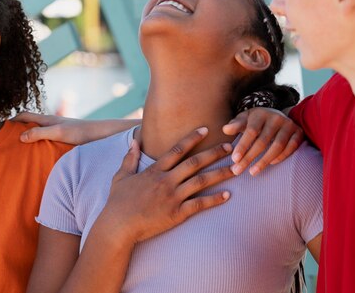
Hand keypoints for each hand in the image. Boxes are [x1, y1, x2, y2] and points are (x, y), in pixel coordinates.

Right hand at [15, 112, 138, 144]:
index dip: (10, 121)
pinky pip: (46, 142)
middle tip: (3, 143)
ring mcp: (57, 132)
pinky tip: (37, 158)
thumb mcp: (59, 132)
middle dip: (17, 131)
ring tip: (17, 153)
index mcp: (47, 120)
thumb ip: (40, 133)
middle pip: (29, 125)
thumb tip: (20, 137)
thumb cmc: (81, 132)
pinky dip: (39, 146)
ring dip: (28, 139)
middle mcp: (51, 124)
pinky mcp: (64, 140)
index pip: (24, 116)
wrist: (102, 135)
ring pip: (38, 134)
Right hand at [97, 128, 233, 244]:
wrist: (119, 226)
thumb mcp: (121, 176)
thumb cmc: (118, 202)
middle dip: (214, 153)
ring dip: (220, 173)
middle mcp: (166, 181)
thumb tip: (135, 141)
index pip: (177, 149)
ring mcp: (173, 197)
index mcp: (155, 170)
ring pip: (202, 181)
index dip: (192, 138)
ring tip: (236, 168)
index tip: (206, 129)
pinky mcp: (176, 213)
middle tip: (230, 146)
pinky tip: (227, 195)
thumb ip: (129, 158)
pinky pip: (199, 204)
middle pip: (195, 163)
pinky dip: (214, 200)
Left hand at [222, 107, 302, 175]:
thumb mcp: (245, 119)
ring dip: (264, 161)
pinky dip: (282, 157)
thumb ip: (236, 124)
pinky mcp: (298, 132)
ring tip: (252, 172)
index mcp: (260, 114)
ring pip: (277, 146)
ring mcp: (289, 125)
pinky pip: (291, 147)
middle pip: (262, 141)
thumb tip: (225, 130)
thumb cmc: (256, 120)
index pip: (251, 131)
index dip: (243, 146)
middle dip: (249, 157)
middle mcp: (276, 118)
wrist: (278, 115)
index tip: (234, 160)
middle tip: (238, 170)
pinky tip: (271, 164)